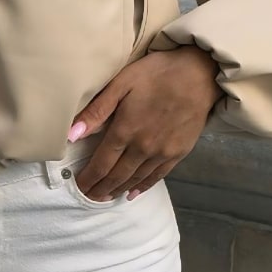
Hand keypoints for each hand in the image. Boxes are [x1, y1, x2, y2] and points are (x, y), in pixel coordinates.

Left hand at [67, 46, 224, 201]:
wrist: (200, 73)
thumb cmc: (157, 73)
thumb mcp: (122, 83)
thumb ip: (97, 110)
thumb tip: (72, 134)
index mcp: (125, 131)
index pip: (101, 164)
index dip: (88, 179)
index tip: (78, 187)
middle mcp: (143, 147)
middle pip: (116, 176)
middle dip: (100, 189)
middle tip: (88, 197)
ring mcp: (163, 152)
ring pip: (135, 179)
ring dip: (118, 190)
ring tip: (106, 197)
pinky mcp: (179, 152)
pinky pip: (157, 176)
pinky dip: (143, 186)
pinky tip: (133, 193)